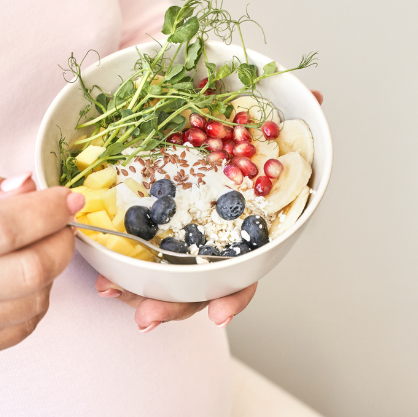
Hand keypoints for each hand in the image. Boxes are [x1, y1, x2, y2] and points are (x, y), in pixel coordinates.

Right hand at [0, 171, 82, 361]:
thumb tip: (28, 187)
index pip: (2, 228)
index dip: (47, 212)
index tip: (68, 198)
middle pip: (29, 270)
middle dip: (61, 242)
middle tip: (60, 225)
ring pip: (34, 300)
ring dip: (50, 271)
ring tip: (36, 250)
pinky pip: (24, 326)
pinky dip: (36, 299)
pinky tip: (20, 280)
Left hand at [92, 89, 321, 332]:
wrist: (193, 128)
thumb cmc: (232, 144)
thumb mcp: (255, 128)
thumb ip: (283, 121)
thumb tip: (315, 99)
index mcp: (237, 237)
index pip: (242, 276)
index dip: (232, 297)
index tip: (218, 314)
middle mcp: (207, 250)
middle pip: (193, 291)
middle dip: (171, 308)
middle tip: (147, 317)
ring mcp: (176, 247)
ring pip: (160, 285)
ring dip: (137, 295)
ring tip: (110, 291)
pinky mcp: (145, 236)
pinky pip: (134, 262)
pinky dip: (119, 272)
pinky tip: (101, 274)